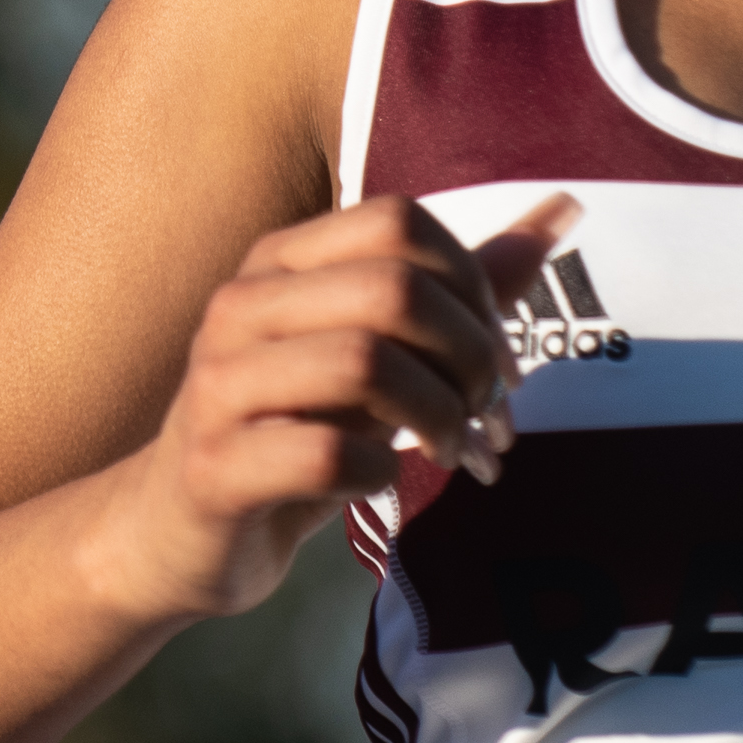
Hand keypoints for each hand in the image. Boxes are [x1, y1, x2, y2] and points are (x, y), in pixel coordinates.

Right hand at [107, 193, 575, 624]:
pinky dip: (379, 471)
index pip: (399, 223)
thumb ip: (461, 287)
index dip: (472, 285)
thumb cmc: (294, 429)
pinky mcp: (212, 468)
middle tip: (488, 414)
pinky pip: (325, 454)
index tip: (495, 359)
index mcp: (283, 261)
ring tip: (454, 452)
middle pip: (392, 289)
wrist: (175, 536)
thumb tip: (566, 207)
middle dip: (468, 356)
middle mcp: (242, 305)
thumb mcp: (378, 351)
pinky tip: (380, 481)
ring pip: (364, 362)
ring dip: (437, 416)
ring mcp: (217, 384)